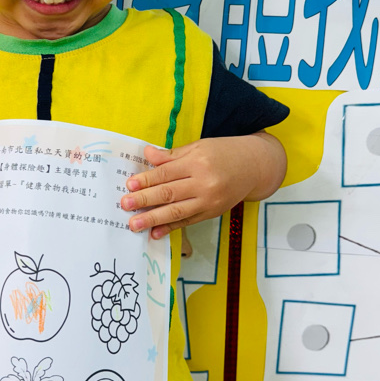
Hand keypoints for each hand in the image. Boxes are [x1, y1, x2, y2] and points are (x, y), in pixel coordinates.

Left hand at [121, 136, 268, 238]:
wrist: (254, 166)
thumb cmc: (223, 153)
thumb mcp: (198, 147)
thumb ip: (171, 155)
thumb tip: (147, 154)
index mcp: (197, 162)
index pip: (166, 173)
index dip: (146, 180)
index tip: (129, 185)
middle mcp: (204, 183)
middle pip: (169, 193)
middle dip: (145, 200)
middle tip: (125, 205)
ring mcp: (209, 201)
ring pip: (177, 211)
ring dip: (153, 219)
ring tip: (134, 224)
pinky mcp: (211, 213)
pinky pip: (188, 222)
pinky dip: (170, 228)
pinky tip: (155, 233)